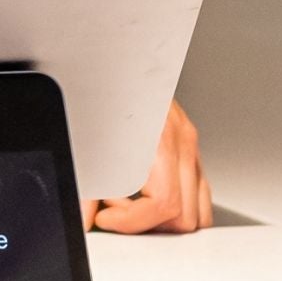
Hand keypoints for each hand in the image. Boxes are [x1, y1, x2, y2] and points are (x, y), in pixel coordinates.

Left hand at [86, 99, 213, 233]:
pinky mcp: (190, 145)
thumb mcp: (88, 144)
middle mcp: (182, 142)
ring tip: (131, 204)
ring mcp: (190, 144)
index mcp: (161, 142)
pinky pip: (197, 191)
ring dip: (165, 217)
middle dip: (149, 224)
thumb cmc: (104, 91)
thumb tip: (83, 221)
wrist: (116, 56)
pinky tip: (145, 193)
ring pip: (198, 209)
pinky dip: (177, 204)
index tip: (106, 216)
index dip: (133, 222)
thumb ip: (86, 188)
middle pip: (186, 216)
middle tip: (117, 211)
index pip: (166, 206)